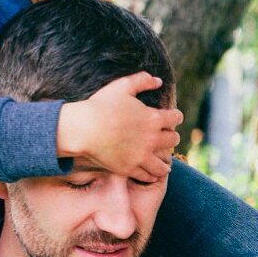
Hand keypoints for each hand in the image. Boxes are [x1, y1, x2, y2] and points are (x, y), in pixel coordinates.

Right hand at [56, 72, 182, 182]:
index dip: (175, 116)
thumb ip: (142, 80)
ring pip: (163, 165)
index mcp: (153, 118)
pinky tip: (149, 171)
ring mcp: (141, 156)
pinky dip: (151, 174)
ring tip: (162, 160)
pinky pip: (147, 176)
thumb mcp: (122, 86)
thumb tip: (158, 81)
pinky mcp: (129, 168)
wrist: (83, 129)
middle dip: (171, 136)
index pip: (175, 118)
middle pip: (173, 140)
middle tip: (165, 136)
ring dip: (165, 161)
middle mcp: (151, 139)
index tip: (171, 116)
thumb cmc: (101, 105)